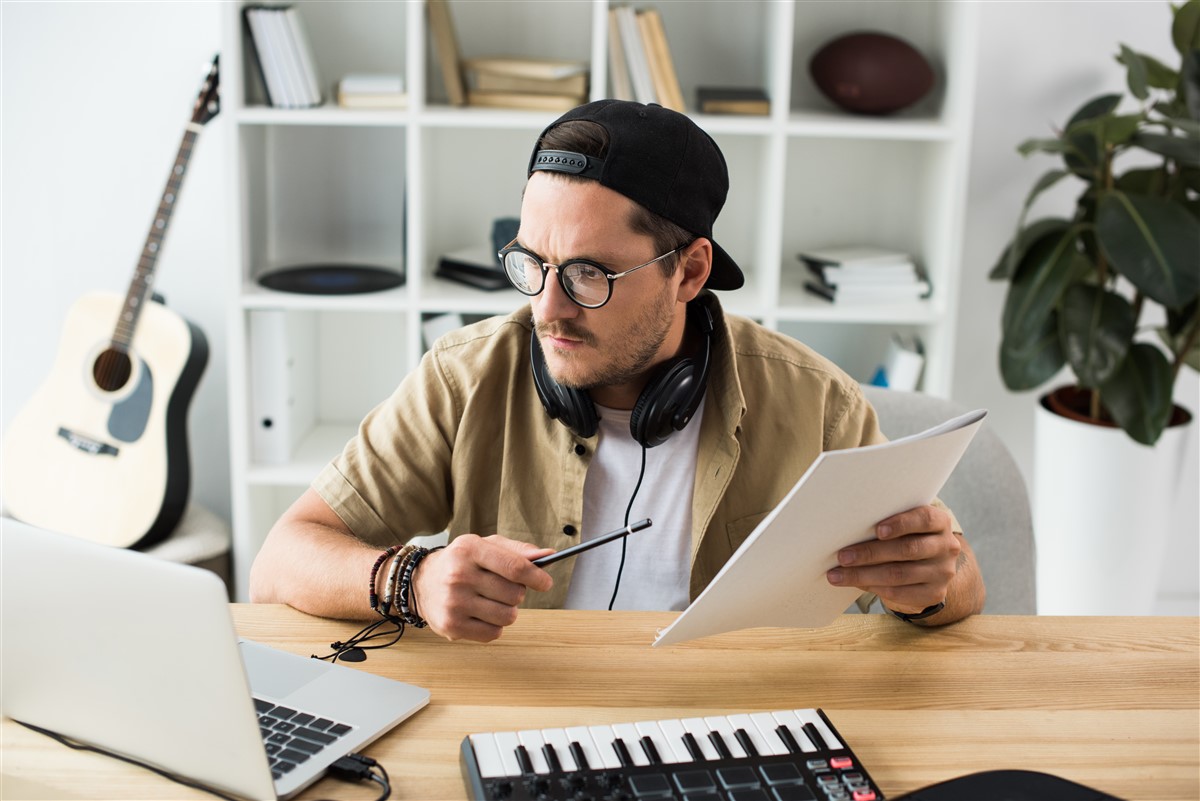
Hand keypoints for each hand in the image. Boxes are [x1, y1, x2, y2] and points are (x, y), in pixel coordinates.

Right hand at [412, 534, 553, 641]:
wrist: (421, 582)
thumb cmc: (461, 562)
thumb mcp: (484, 546)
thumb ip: (517, 551)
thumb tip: (547, 555)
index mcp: (470, 550)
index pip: (515, 567)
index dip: (537, 577)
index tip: (546, 582)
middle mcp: (459, 576)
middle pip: (515, 594)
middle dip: (518, 593)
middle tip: (504, 588)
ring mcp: (454, 603)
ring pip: (508, 616)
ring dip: (507, 611)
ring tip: (492, 601)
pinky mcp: (452, 626)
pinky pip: (494, 633)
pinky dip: (494, 626)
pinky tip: (481, 614)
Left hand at [826, 505, 959, 614]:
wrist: (930, 564)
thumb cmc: (906, 536)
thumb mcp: (904, 525)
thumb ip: (886, 524)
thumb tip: (846, 531)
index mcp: (939, 522)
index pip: (924, 519)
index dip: (901, 524)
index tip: (877, 530)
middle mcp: (946, 546)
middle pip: (907, 550)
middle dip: (870, 553)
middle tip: (842, 557)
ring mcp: (942, 572)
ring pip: (899, 574)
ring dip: (863, 575)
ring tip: (838, 575)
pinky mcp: (935, 593)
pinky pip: (900, 593)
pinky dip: (875, 588)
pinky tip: (856, 584)